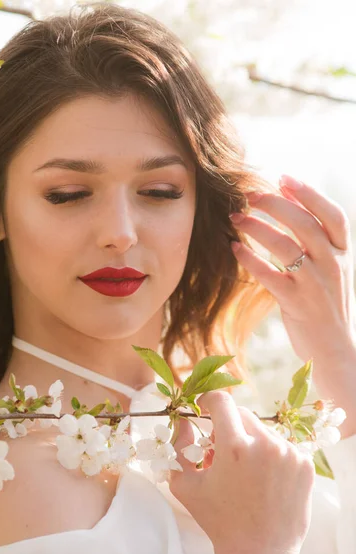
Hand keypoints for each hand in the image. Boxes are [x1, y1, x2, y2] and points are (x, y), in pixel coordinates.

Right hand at [169, 391, 314, 553]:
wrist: (259, 552)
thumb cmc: (218, 520)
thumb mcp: (185, 485)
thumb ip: (178, 447)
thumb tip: (182, 420)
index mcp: (235, 447)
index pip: (222, 401)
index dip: (209, 400)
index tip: (205, 408)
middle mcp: (265, 445)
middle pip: (242, 415)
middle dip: (228, 427)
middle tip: (221, 450)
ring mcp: (289, 454)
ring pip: (263, 431)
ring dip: (250, 442)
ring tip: (245, 473)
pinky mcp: (305, 464)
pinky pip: (282, 446)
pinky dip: (270, 455)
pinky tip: (264, 480)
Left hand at [229, 175, 355, 365]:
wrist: (334, 349)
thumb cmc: (325, 305)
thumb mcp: (330, 271)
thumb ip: (316, 244)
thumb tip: (286, 209)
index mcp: (343, 253)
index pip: (333, 215)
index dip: (309, 193)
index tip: (283, 178)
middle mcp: (333, 265)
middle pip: (306, 224)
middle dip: (276, 205)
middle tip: (250, 195)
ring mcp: (316, 285)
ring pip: (287, 247)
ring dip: (257, 228)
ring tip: (235, 218)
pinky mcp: (297, 304)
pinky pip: (270, 276)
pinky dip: (250, 259)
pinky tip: (234, 249)